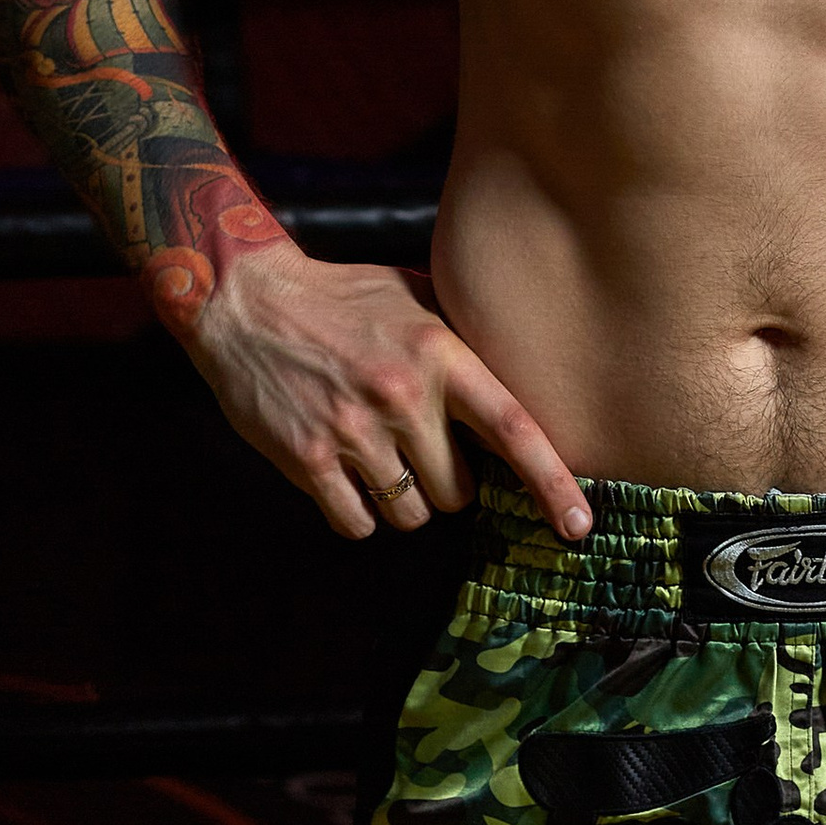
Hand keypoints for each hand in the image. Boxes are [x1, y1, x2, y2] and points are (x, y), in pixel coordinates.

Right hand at [183, 237, 589, 544]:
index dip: (552, 483)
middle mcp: (402, 394)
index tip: (579, 525)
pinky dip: (356, 512)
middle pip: (457, 491)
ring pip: (409, 515)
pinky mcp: (307, 459)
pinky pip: (357, 523)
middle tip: (415, 447)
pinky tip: (343, 475)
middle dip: (443, 482)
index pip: (513, 429)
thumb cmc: (341, 299)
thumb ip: (463, 343)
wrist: (246, 301)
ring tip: (376, 456)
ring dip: (401, 500)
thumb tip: (523, 383)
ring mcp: (352, 430)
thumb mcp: (413, 299)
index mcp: (440, 352)